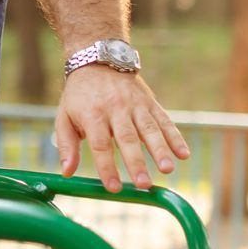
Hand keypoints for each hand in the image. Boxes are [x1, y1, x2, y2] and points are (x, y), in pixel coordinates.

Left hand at [55, 68, 189, 192]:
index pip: (100, 144)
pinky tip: (183, 154)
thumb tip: (67, 173)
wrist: (98, 61)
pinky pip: (165, 121)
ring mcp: (135, 105)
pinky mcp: (150, 103)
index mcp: (92, 114)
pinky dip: (175, 137)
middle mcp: (115, 109)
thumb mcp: (64, 117)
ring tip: (168, 170)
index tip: (114, 187)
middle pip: (127, 139)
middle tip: (144, 184)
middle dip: (136, 162)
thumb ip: (67, 145)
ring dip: (160, 150)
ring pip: (150, 129)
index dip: (107, 166)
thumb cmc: (79, 96)